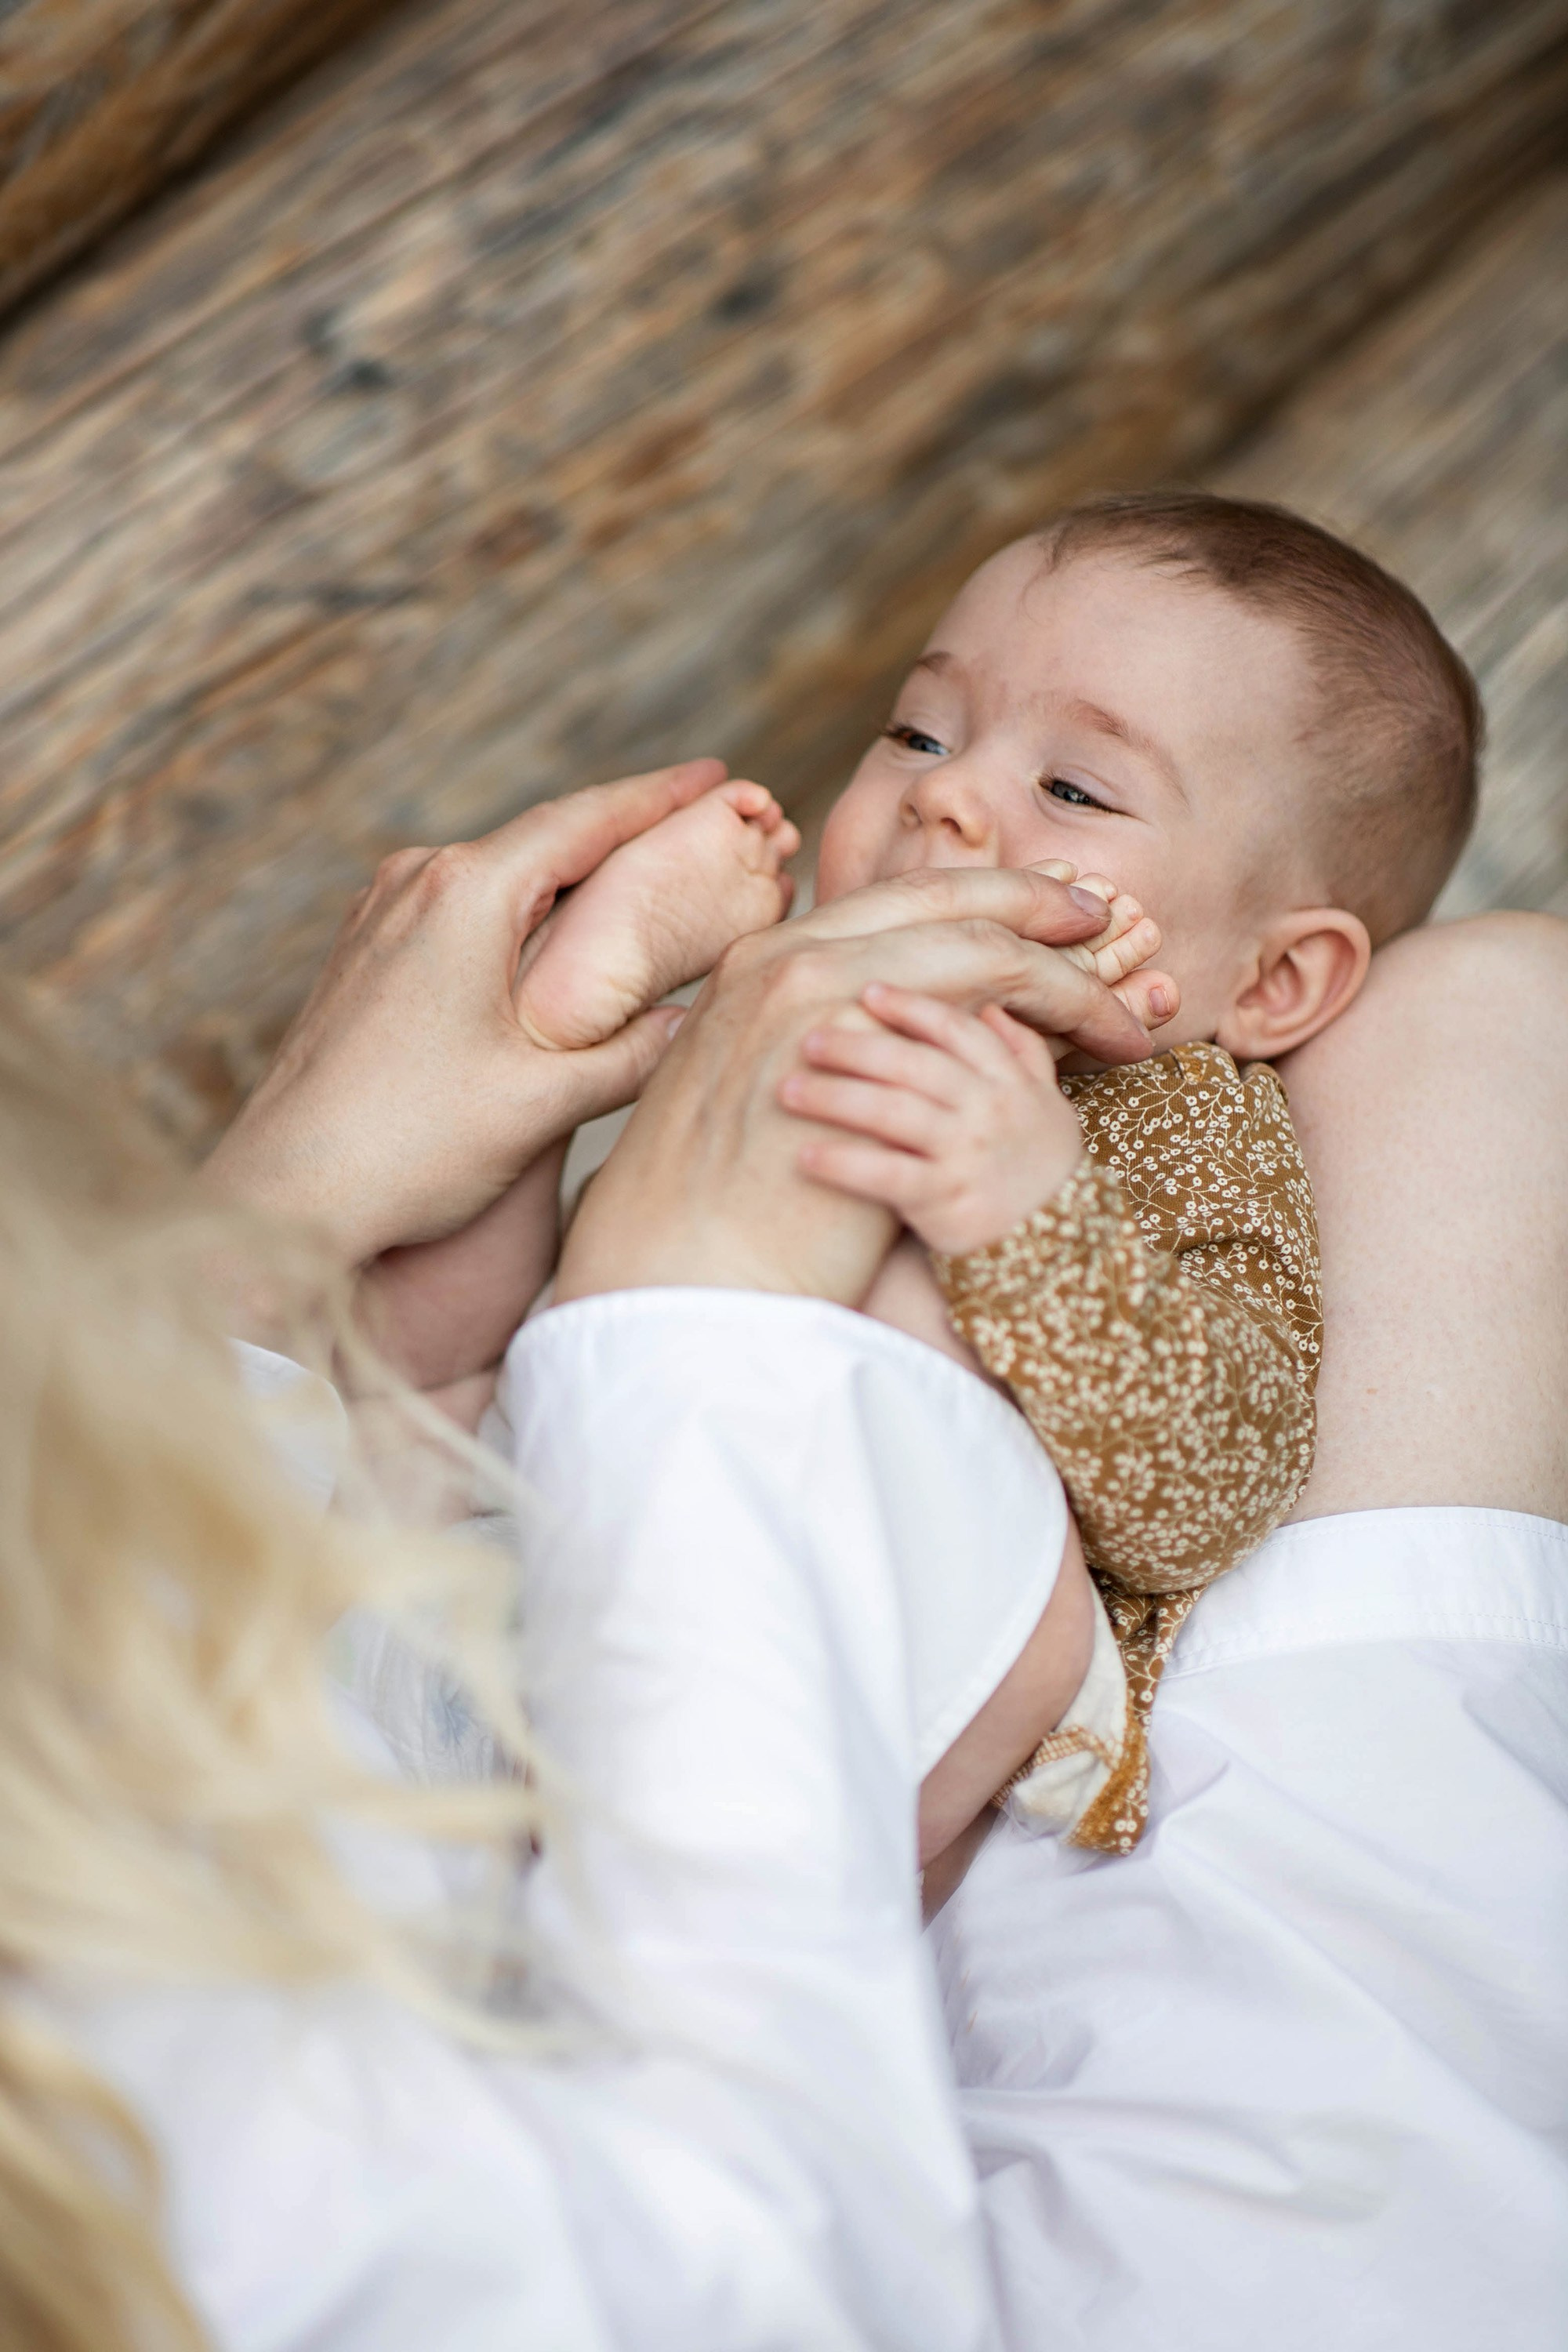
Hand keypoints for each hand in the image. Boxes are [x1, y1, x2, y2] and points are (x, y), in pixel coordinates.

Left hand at [205, 760, 725, 1264]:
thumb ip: (632, 1055)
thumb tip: (696, 1023)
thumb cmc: (406, 1150)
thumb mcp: (542, 1103)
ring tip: (644, 876)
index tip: (723, 777)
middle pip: (546, 838)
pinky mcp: (365, 952)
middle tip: (706, 825)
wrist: (283, 1198)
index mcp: (466, 894)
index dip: (663, 797)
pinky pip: (463, 908)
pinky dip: (524, 911)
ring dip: (574, 874)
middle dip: (628, 832)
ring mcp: (381, 913)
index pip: (586, 820)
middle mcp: (416, 882)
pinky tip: (556, 938)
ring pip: (503, 873)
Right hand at [556, 864, 1153, 1308]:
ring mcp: (815, 990)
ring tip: (1124, 1002)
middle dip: (1033, 903)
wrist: (678, 1273)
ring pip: (977, 941)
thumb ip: (812, 1054)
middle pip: (939, 897)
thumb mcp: (755, 1103)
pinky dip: (1063, 1006)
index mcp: (757, 965)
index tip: (1039, 914)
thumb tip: (882, 1054)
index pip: (888, 906)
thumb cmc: (714, 1213)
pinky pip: (991, 995)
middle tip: (1102, 920)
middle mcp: (784, 958)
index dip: (975, 901)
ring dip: (1065, 967)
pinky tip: (1105, 1036)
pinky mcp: (857, 1040)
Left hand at [783, 985, 1083, 1253]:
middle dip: (856, 1047)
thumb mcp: (1048, 1107)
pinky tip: (804, 1155)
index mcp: (1009, 1082)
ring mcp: (967, 1156)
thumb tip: (990, 1008)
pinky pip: (886, 1176)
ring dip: (836, 1097)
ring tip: (788, 1090)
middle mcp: (989, 1111)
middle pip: (913, 1064)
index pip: (957, 1030)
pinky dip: (844, 1163)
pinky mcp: (945, 1202)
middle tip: (806, 1039)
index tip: (866, 991)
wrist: (1060, 1249)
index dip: (911, 1008)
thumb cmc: (1039, 1171)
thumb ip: (1022, 1055)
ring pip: (893, 1112)